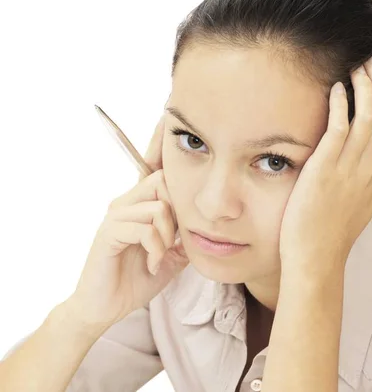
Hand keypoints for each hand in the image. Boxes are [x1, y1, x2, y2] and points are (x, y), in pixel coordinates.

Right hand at [68, 114, 188, 327]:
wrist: (105, 307)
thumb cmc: (136, 279)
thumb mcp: (171, 256)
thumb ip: (184, 236)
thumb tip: (206, 226)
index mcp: (141, 204)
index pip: (158, 169)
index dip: (166, 151)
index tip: (176, 123)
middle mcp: (126, 203)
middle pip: (163, 181)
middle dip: (177, 212)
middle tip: (172, 240)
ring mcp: (115, 216)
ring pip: (157, 206)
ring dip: (167, 236)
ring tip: (161, 256)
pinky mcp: (107, 233)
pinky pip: (143, 227)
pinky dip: (155, 247)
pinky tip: (152, 262)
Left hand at [278, 56, 371, 275]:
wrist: (317, 258)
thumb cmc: (332, 232)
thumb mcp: (360, 201)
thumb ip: (366, 175)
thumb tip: (367, 157)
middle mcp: (371, 168)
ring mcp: (350, 169)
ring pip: (370, 117)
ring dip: (365, 87)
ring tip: (355, 68)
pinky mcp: (326, 170)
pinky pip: (339, 130)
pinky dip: (340, 105)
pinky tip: (335, 89)